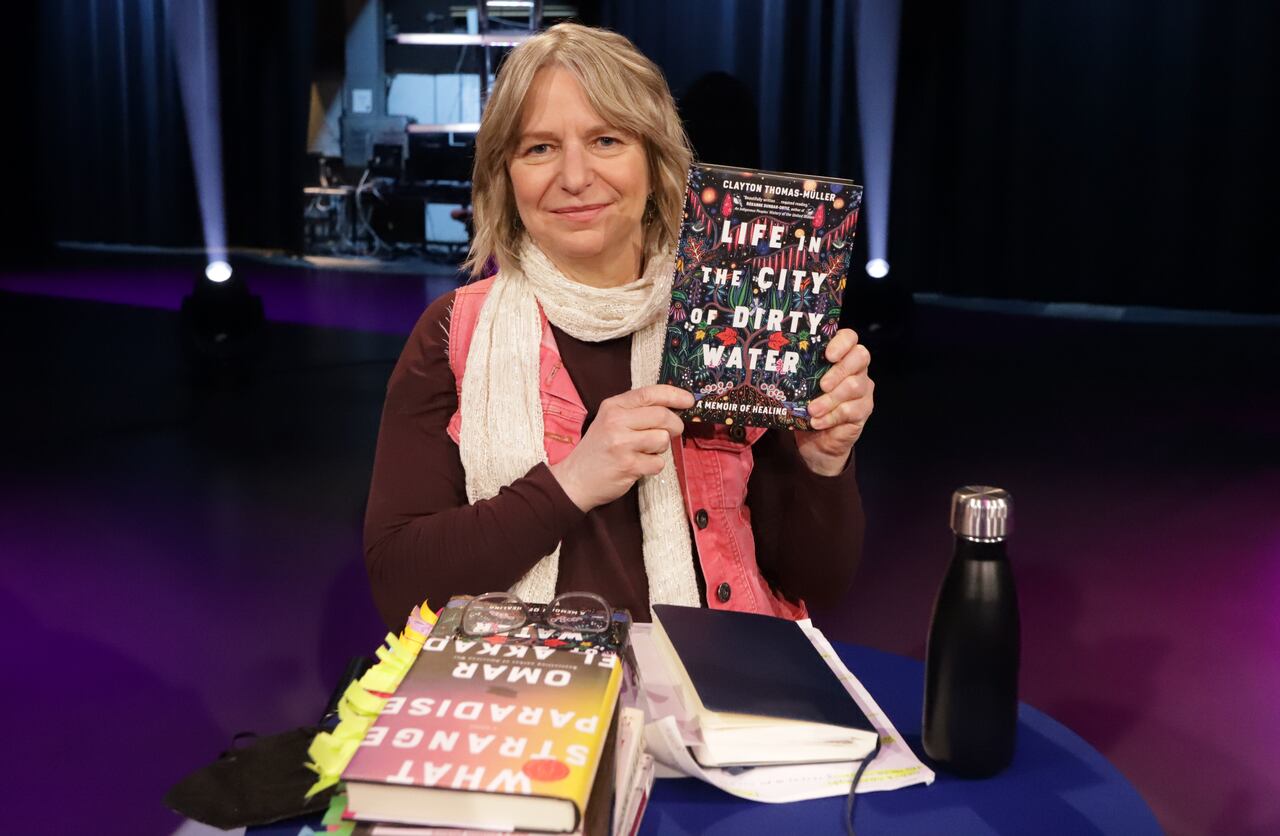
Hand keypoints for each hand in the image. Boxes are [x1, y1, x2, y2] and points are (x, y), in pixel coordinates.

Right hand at [549, 384, 692, 511]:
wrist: (575, 479)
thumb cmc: (598, 449)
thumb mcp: (610, 421)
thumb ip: (636, 412)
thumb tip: (674, 407)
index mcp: (613, 406)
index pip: (650, 393)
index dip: (674, 395)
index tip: (689, 400)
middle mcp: (616, 421)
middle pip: (663, 416)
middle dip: (675, 425)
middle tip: (672, 433)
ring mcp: (622, 444)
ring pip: (663, 439)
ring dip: (661, 448)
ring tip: (645, 452)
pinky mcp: (628, 465)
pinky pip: (658, 462)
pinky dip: (654, 466)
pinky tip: (639, 466)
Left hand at [797, 329, 873, 475]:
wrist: (816, 438)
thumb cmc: (807, 403)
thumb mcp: (801, 385)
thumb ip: (798, 372)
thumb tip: (776, 363)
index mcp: (841, 355)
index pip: (850, 337)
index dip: (842, 343)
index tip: (828, 355)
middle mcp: (856, 368)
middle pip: (860, 357)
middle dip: (838, 371)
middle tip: (821, 386)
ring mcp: (863, 388)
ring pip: (854, 386)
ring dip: (830, 399)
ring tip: (812, 410)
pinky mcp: (863, 409)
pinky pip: (851, 410)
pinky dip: (831, 417)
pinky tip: (817, 422)